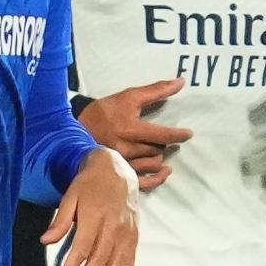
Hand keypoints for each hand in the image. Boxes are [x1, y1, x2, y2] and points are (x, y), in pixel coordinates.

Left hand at [40, 148, 138, 265]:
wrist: (116, 169)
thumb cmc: (89, 184)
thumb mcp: (70, 195)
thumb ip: (60, 220)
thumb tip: (45, 241)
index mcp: (96, 215)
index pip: (83, 249)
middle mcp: (114, 226)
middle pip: (98, 263)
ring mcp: (126, 233)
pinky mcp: (134, 237)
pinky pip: (129, 264)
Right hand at [78, 78, 192, 190]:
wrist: (77, 129)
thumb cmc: (105, 111)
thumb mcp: (129, 97)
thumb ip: (156, 90)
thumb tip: (181, 82)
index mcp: (130, 129)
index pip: (163, 135)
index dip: (178, 135)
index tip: (188, 133)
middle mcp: (126, 149)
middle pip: (158, 149)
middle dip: (163, 143)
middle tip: (159, 136)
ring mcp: (122, 164)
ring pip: (153, 164)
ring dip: (158, 156)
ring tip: (154, 148)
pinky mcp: (118, 174)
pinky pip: (144, 182)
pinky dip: (157, 178)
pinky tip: (164, 172)